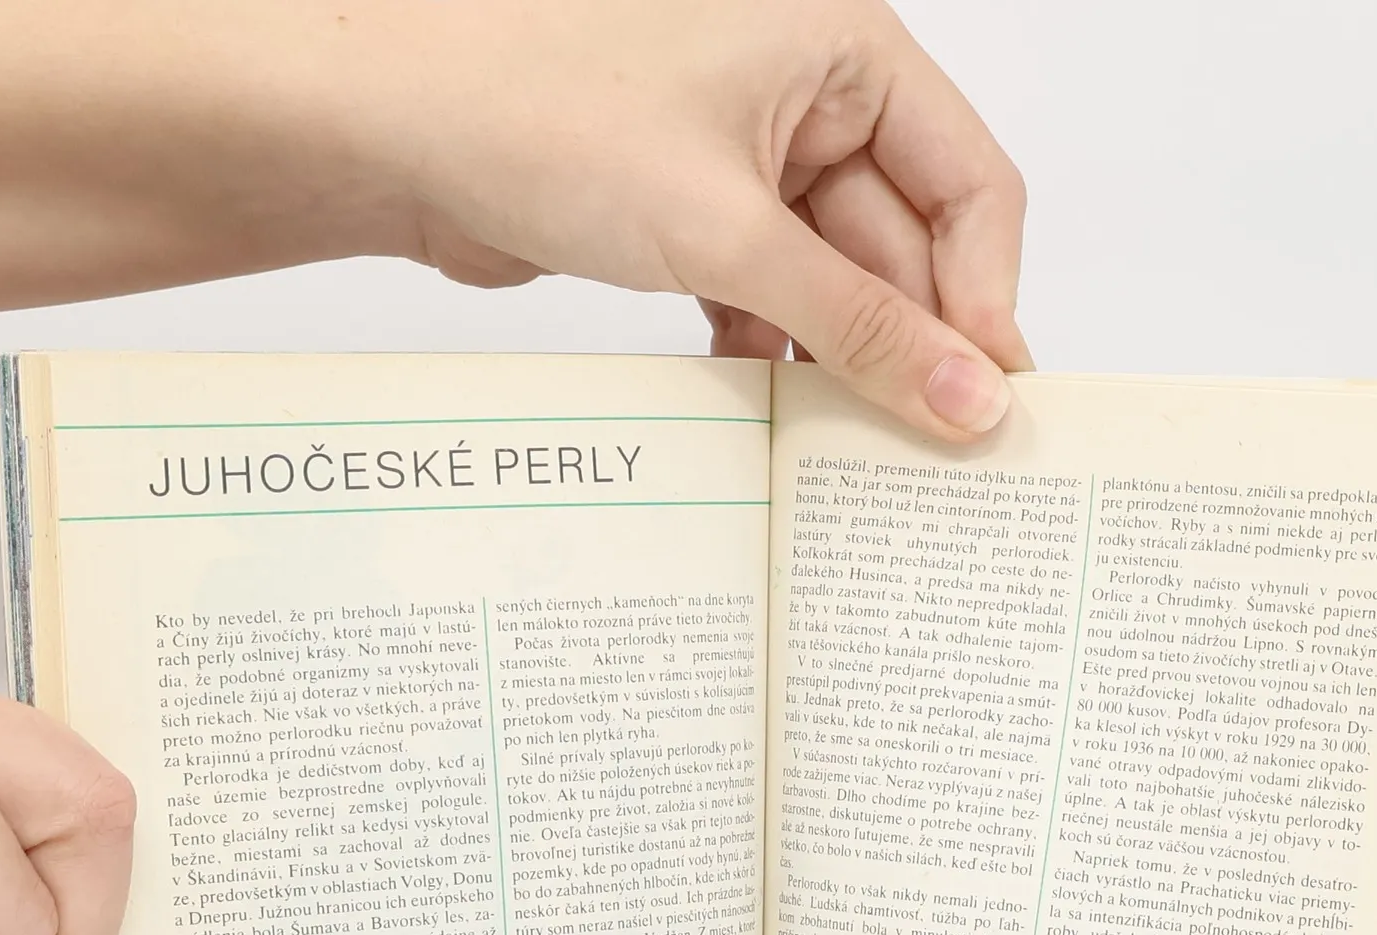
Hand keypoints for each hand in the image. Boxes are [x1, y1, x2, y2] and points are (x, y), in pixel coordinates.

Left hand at [365, 0, 1030, 437]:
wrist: (390, 129)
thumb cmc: (541, 115)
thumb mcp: (728, 232)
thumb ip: (860, 324)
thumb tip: (969, 398)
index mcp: (842, 47)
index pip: (968, 183)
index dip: (985, 296)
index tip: (987, 398)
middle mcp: (806, 93)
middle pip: (903, 242)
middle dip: (906, 339)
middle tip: (923, 445)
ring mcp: (746, 156)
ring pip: (835, 277)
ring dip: (838, 354)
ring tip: (845, 437)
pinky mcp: (694, 211)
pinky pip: (772, 290)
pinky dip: (772, 344)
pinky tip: (766, 396)